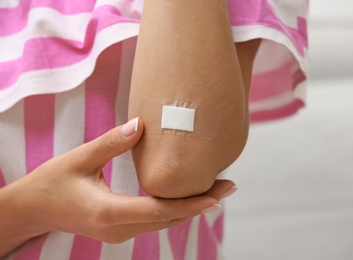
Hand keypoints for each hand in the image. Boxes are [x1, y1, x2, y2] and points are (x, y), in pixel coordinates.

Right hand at [0, 118, 234, 254]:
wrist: (33, 210)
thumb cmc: (52, 182)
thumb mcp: (79, 158)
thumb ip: (112, 142)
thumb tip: (142, 124)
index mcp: (109, 212)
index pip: (160, 210)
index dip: (192, 202)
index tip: (219, 194)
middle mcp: (118, 229)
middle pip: (169, 218)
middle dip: (201, 203)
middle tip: (229, 185)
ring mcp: (120, 233)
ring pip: (164, 222)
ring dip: (191, 207)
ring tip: (217, 189)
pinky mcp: (120, 230)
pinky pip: (155, 221)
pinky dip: (176, 209)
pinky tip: (190, 196)